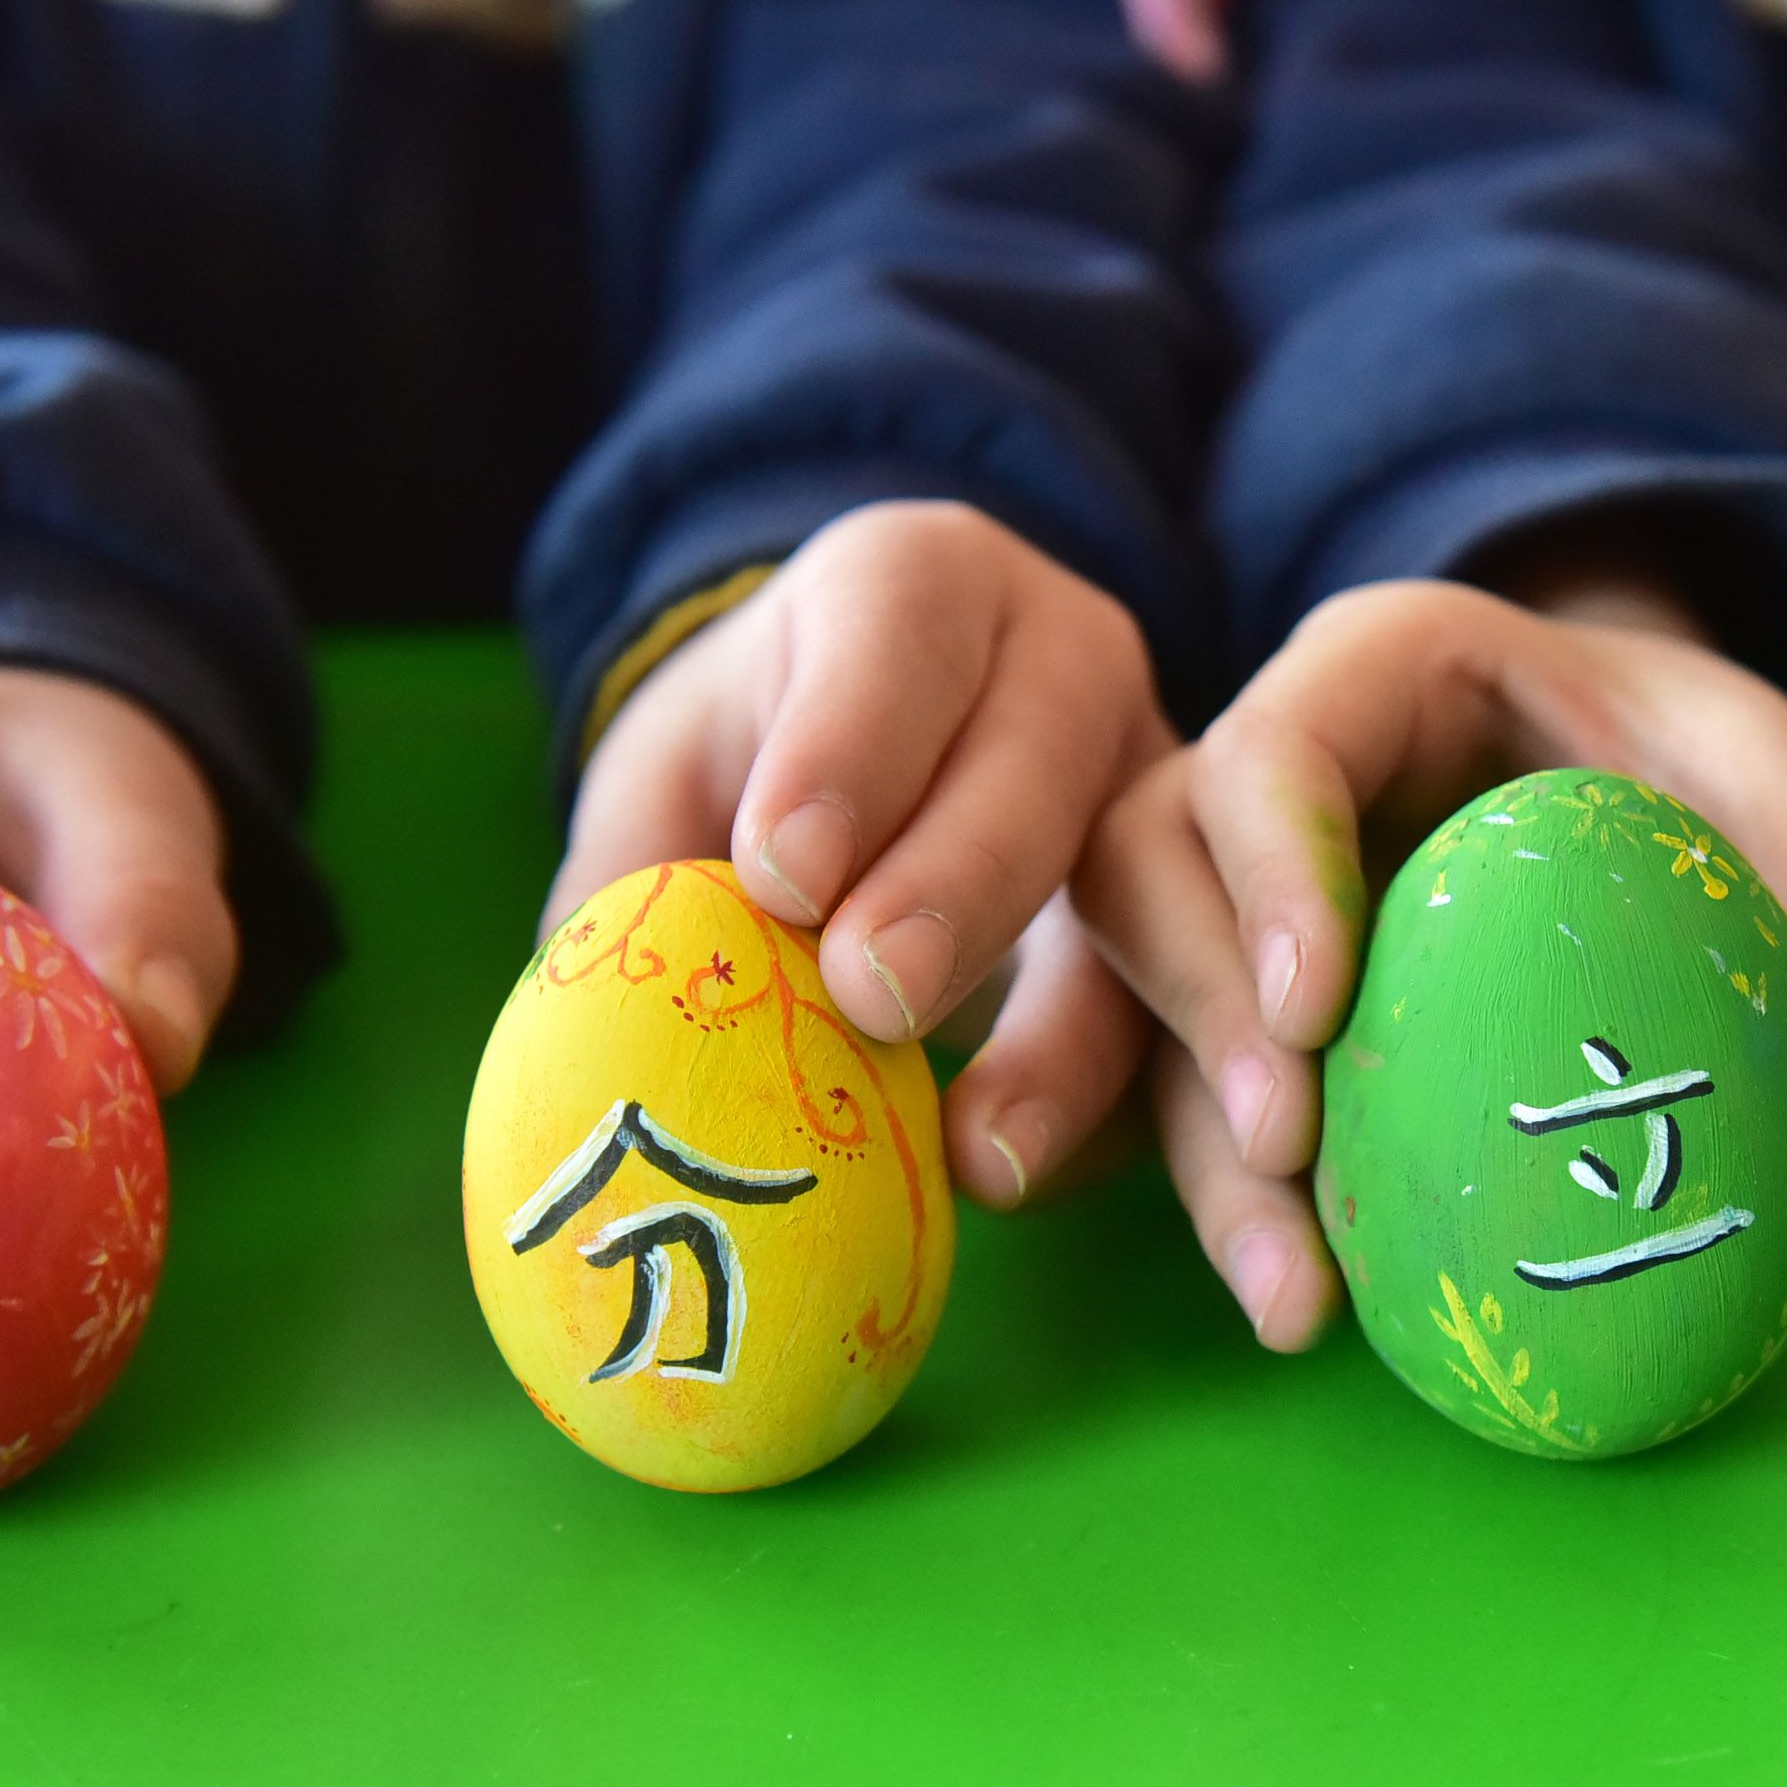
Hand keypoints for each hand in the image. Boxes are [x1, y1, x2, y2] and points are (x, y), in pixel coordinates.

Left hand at [554, 501, 1171, 1207]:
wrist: (878, 771)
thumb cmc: (761, 766)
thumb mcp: (674, 775)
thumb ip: (635, 878)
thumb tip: (585, 1039)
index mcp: (923, 586)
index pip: (897, 638)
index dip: (849, 750)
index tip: (785, 873)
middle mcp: (1065, 661)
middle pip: (1039, 763)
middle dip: (960, 886)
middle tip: (872, 998)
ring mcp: (1153, 785)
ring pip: (1148, 901)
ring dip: (1077, 1040)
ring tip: (990, 1160)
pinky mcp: (1202, 921)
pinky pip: (1186, 1027)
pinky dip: (1144, 1127)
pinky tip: (1081, 1200)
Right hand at [1077, 570, 1786, 1350]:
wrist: (1603, 772)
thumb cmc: (1666, 751)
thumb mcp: (1758, 757)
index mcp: (1368, 676)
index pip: (1271, 749)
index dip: (1271, 869)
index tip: (1318, 1004)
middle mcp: (1256, 780)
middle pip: (1145, 871)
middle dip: (1196, 1015)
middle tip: (1291, 1149)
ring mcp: (1221, 900)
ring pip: (1135, 1005)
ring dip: (1197, 1156)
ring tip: (1294, 1302)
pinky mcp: (1223, 1011)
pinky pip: (1177, 1098)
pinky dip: (1225, 1206)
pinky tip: (1294, 1310)